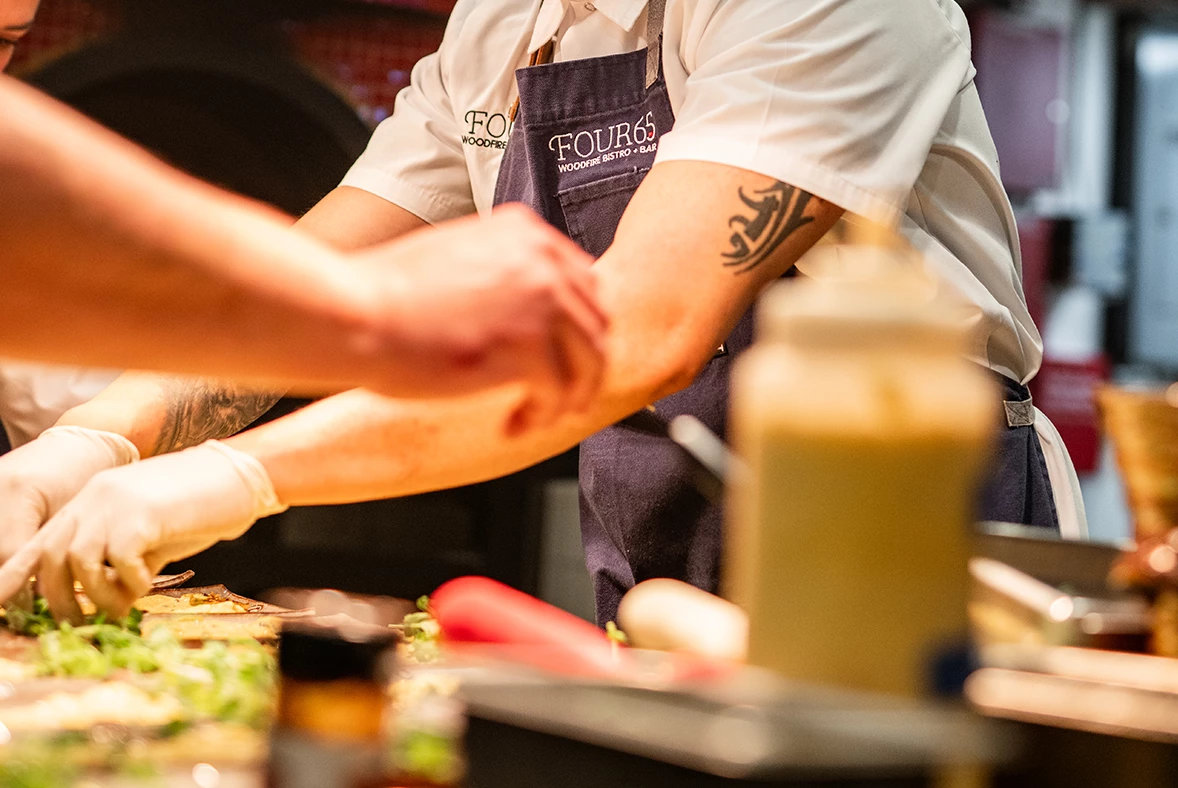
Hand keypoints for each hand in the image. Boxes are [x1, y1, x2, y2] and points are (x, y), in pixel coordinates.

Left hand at [0, 441, 284, 620]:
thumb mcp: (153, 533)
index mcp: (93, 500)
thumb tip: (109, 593)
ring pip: (78, 562)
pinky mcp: (140, 516)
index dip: (17, 577)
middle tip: (78, 624)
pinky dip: (131, 582)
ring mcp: (115, 504)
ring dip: (97, 595)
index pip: (42, 542)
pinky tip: (149, 583)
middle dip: (57, 599)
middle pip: (50, 556)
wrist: (240, 474)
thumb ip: (124, 555)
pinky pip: (119, 562)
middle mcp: (95, 499)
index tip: (3, 605)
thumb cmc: (202, 504)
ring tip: (121, 607)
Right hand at [358, 205, 608, 434]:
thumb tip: (527, 309)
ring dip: (567, 395)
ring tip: (539, 414)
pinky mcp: (529, 347)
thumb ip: (502, 270)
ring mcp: (540, 302)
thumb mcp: (457, 255)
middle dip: (581, 365)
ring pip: (589, 361)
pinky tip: (513, 424)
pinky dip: (540, 416)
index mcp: (525, 231)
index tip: (564, 354)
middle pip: (596, 322)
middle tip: (559, 394)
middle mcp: (542, 260)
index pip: (583, 282)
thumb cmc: (386, 293)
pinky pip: (558, 394)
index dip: (577, 327)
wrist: (354, 312)